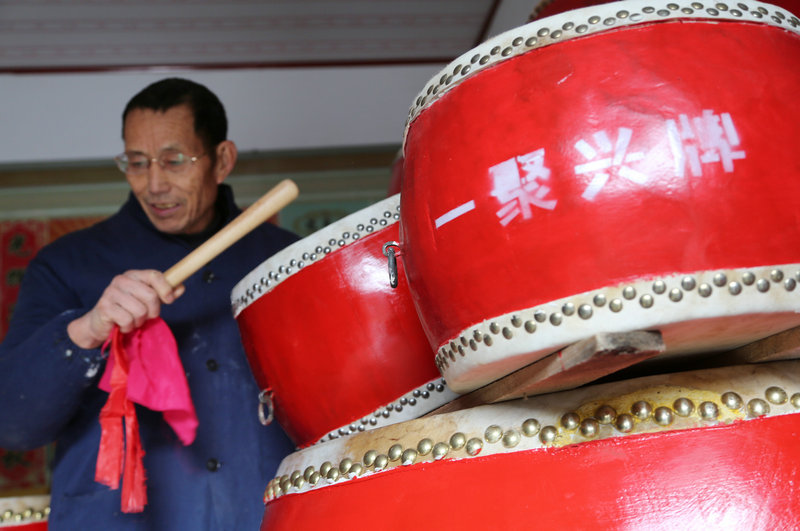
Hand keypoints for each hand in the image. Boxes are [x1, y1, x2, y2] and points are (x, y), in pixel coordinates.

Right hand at [67, 270, 184, 348]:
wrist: (100, 323)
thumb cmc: (128, 310)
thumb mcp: (149, 300)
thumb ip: (165, 293)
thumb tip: (181, 287)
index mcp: (134, 275)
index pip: (154, 275)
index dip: (165, 288)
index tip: (169, 300)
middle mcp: (121, 280)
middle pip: (150, 295)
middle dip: (152, 311)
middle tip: (146, 316)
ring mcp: (111, 292)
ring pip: (140, 310)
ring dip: (139, 321)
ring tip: (132, 320)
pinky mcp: (104, 307)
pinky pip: (127, 320)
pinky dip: (128, 327)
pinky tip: (122, 324)